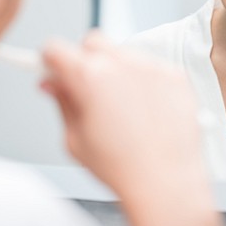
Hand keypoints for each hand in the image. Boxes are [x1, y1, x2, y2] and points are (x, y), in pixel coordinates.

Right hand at [39, 31, 204, 195]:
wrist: (166, 183)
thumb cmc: (121, 168)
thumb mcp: (75, 139)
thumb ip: (62, 102)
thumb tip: (52, 83)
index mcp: (89, 77)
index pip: (55, 48)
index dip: (50, 61)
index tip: (54, 70)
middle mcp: (120, 64)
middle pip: (92, 42)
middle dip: (85, 59)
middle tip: (89, 89)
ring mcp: (151, 67)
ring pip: (124, 53)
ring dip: (118, 69)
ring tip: (123, 107)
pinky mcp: (174, 75)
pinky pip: (151, 66)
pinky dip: (145, 81)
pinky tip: (146, 110)